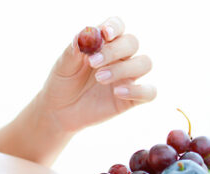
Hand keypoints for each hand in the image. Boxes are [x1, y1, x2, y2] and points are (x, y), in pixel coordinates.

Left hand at [38, 16, 155, 132]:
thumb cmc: (63, 82)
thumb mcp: (63, 64)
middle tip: (92, 63)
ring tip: (99, 78)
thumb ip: (75, 49)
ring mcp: (128, 77)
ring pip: (144, 63)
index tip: (104, 33)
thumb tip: (87, 34)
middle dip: (114, 51)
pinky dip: (138, 90)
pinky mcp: (132, 98)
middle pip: (132, 43)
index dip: (114, 26)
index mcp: (105, 43)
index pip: (117, 26)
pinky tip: (118, 92)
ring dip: (123, 69)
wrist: (59, 110)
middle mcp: (121, 57)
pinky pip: (149, 92)